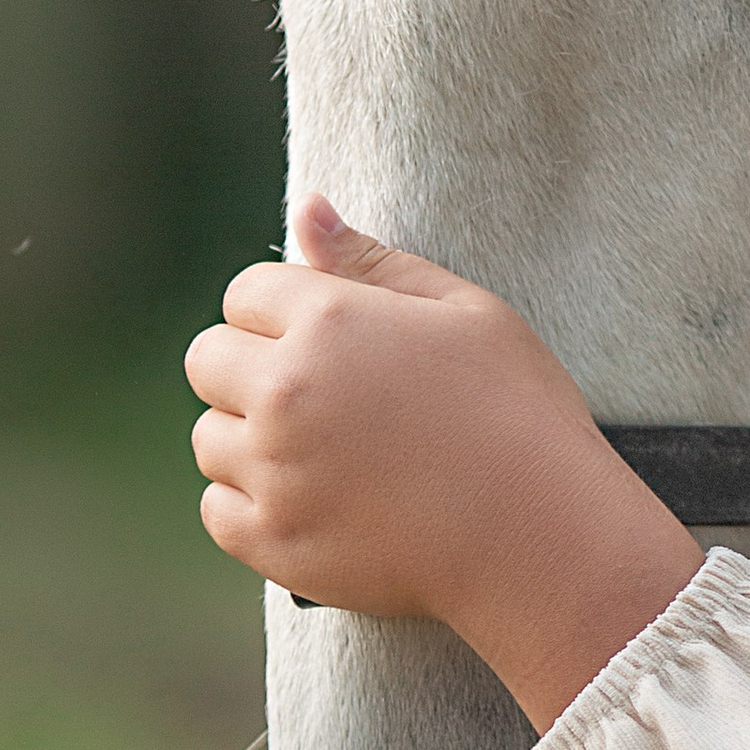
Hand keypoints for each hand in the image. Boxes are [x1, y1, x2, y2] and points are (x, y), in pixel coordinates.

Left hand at [184, 196, 703, 729]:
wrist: (542, 537)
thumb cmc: (518, 413)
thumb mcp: (465, 313)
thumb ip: (374, 261)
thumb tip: (306, 209)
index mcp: (329, 321)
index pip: (246, 292)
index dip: (287, 310)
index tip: (334, 342)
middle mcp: (284, 392)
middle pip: (207, 359)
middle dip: (253, 367)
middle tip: (327, 397)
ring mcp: (272, 471)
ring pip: (209, 437)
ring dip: (250, 438)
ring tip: (329, 453)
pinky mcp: (271, 541)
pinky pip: (217, 508)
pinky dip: (254, 504)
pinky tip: (315, 499)